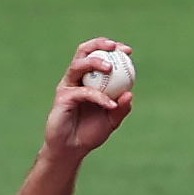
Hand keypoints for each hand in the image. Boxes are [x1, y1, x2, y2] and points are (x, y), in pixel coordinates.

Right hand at [41, 38, 134, 159]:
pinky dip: (98, 96)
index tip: (128, 51)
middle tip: (115, 47)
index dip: (112, 48)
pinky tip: (111, 104)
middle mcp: (77, 79)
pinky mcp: (63, 97)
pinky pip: (83, 92)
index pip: (99, 56)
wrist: (71, 150)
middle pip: (84, 51)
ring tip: (110, 68)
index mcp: (89, 79)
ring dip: (95, 62)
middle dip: (99, 44)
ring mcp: (68, 86)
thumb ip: (121, 108)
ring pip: (79, 65)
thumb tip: (130, 94)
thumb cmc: (90, 133)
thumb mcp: (111, 121)